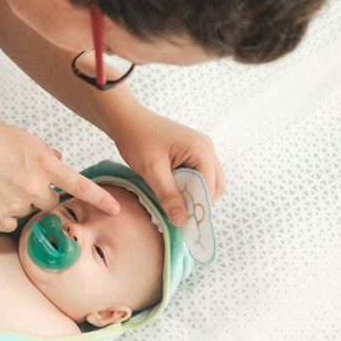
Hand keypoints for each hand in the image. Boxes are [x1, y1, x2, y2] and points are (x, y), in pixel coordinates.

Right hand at [0, 118, 119, 231]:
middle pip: (52, 204)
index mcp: (44, 164)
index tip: (116, 209)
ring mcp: (16, 203)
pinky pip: (10, 222)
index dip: (100, 199)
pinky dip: (3, 213)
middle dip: (42, 196)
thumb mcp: (23, 137)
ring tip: (0, 185)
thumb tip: (60, 160)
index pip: (80, 186)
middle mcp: (34, 186)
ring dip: (21, 203)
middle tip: (20, 181)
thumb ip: (45, 152)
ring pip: (28, 212)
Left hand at [106, 106, 225, 225]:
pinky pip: (198, 175)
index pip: (210, 188)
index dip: (198, 206)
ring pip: (207, 182)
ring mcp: (201, 149)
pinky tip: (171, 190)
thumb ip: (168, 195)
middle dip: (198, 202)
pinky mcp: (192, 152)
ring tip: (172, 200)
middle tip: (176, 212)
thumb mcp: (151, 169)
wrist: (126, 119)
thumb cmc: (136, 139)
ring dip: (193, 194)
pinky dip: (189, 186)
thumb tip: (182, 221)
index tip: (182, 222)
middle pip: (214, 186)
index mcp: (201, 150)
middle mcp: (207, 148)